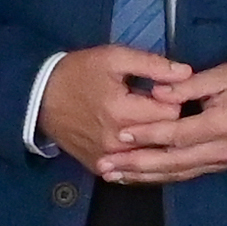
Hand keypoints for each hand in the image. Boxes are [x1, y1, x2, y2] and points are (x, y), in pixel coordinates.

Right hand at [37, 44, 196, 172]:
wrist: (40, 97)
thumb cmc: (79, 73)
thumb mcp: (114, 58)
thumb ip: (152, 65)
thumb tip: (186, 73)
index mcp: (122, 112)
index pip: (172, 114)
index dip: (173, 100)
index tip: (163, 93)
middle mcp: (117, 142)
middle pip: (164, 138)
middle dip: (166, 122)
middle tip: (157, 107)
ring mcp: (107, 159)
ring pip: (150, 156)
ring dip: (154, 141)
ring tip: (147, 123)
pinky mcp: (99, 167)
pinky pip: (131, 167)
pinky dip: (138, 154)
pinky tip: (135, 141)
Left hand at [102, 56, 226, 188]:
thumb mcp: (221, 75)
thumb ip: (187, 85)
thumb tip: (156, 92)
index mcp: (223, 124)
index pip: (178, 134)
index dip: (148, 135)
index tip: (120, 134)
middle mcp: (221, 150)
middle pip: (172, 162)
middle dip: (137, 165)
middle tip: (106, 166)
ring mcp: (219, 162)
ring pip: (175, 173)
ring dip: (142, 176)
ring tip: (112, 176)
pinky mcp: (216, 167)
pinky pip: (183, 175)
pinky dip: (157, 177)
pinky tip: (136, 177)